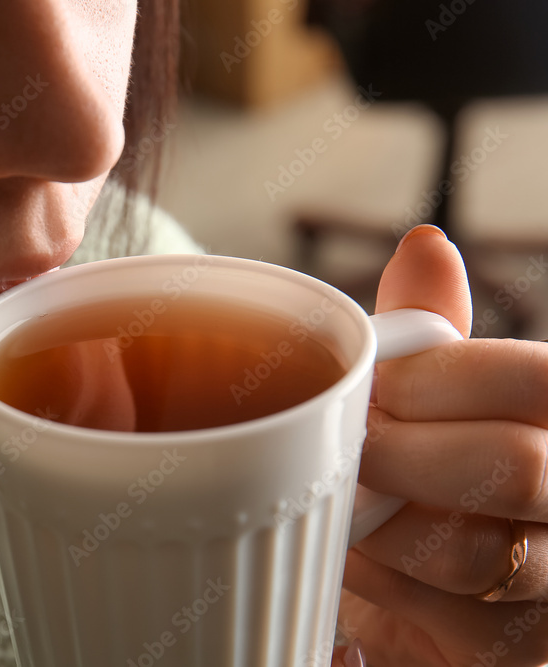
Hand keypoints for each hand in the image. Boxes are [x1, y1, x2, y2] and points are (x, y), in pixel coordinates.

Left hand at [334, 225, 547, 665]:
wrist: (436, 609)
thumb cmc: (440, 488)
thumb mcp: (444, 414)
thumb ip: (440, 343)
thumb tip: (424, 244)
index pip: (541, 381)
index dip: (447, 375)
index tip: (378, 386)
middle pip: (512, 465)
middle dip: (399, 450)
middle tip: (342, 446)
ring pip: (466, 551)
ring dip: (377, 523)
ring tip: (344, 506)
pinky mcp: (513, 659)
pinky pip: (436, 622)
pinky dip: (376, 586)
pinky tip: (356, 568)